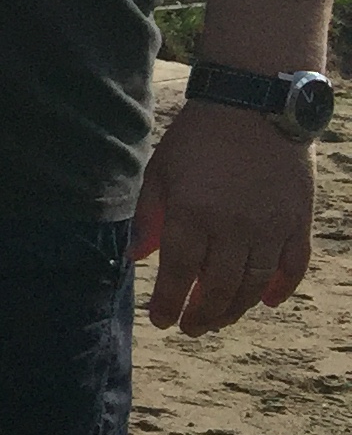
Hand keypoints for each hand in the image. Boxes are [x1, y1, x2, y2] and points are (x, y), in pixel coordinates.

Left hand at [133, 96, 315, 332]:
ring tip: (218, 320)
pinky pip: (294, 266)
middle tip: (190, 328)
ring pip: (255, 284)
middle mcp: (234, 227)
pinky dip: (282, 288)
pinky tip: (267, 302)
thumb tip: (135, 257)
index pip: (179, 274)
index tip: (161, 321)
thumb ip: (148, 217)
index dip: (169, 304)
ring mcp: (271, 227)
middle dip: (202, 315)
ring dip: (236, 309)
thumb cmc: (198, 138)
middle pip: (219, 288)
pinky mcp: (299, 220)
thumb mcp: (160, 172)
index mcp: (193, 215)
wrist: (255, 106)